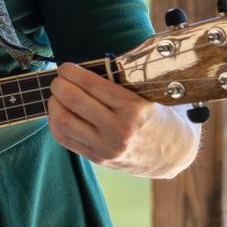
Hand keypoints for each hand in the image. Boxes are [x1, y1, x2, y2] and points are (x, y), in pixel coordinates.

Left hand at [47, 62, 199, 178]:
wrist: (173, 153)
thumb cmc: (158, 117)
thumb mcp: (145, 96)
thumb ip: (116, 84)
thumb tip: (81, 71)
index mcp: (133, 108)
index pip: (91, 83)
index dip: (71, 71)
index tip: (65, 67)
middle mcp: (119, 129)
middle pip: (73, 100)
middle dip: (59, 85)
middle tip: (58, 79)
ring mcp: (107, 147)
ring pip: (64, 121)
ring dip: (53, 103)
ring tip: (56, 95)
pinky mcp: (98, 158)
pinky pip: (65, 139)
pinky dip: (55, 122)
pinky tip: (58, 113)